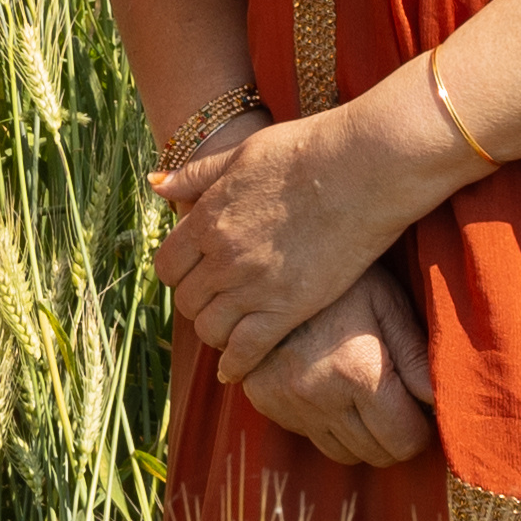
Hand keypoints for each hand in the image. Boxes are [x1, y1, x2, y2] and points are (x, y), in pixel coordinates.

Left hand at [151, 101, 434, 388]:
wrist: (364, 167)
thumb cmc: (306, 151)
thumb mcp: (241, 153)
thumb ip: (197, 175)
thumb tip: (156, 184)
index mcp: (208, 218)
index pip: (168, 266)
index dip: (179, 273)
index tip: (196, 275)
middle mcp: (223, 257)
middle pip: (188, 301)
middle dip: (198, 303)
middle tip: (217, 302)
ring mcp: (254, 285)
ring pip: (211, 329)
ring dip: (216, 332)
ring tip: (230, 329)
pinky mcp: (288, 308)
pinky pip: (246, 350)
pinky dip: (236, 364)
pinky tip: (236, 369)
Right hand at [233, 268, 435, 470]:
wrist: (268, 268)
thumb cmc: (342, 281)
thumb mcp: (386, 304)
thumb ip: (416, 357)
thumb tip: (442, 402)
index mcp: (357, 373)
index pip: (404, 440)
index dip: (422, 430)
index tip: (423, 410)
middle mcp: (320, 398)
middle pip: (376, 454)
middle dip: (396, 437)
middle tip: (402, 406)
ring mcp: (289, 404)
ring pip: (344, 454)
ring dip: (365, 437)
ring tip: (370, 401)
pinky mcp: (267, 403)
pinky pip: (311, 436)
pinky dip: (331, 426)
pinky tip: (335, 392)